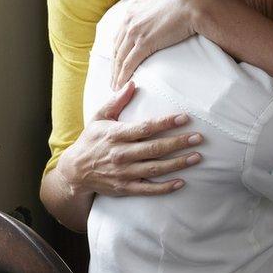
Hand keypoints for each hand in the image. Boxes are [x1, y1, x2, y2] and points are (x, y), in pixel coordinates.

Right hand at [56, 82, 202, 196]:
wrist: (74, 172)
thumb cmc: (91, 141)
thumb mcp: (99, 118)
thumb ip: (116, 101)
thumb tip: (132, 83)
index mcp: (116, 135)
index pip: (145, 128)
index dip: (165, 123)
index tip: (184, 118)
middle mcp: (121, 154)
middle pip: (154, 148)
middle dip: (178, 143)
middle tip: (198, 138)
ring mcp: (124, 173)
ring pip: (155, 169)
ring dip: (178, 163)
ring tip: (197, 157)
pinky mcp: (125, 188)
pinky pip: (148, 189)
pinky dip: (165, 188)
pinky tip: (181, 182)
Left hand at [112, 0, 199, 88]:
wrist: (196, 2)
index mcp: (135, 6)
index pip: (122, 30)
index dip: (119, 46)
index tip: (119, 57)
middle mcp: (131, 18)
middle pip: (117, 45)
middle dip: (114, 63)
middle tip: (114, 76)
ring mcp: (136, 31)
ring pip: (120, 57)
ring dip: (116, 73)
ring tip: (116, 86)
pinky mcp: (144, 43)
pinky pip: (129, 63)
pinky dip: (123, 76)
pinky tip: (122, 85)